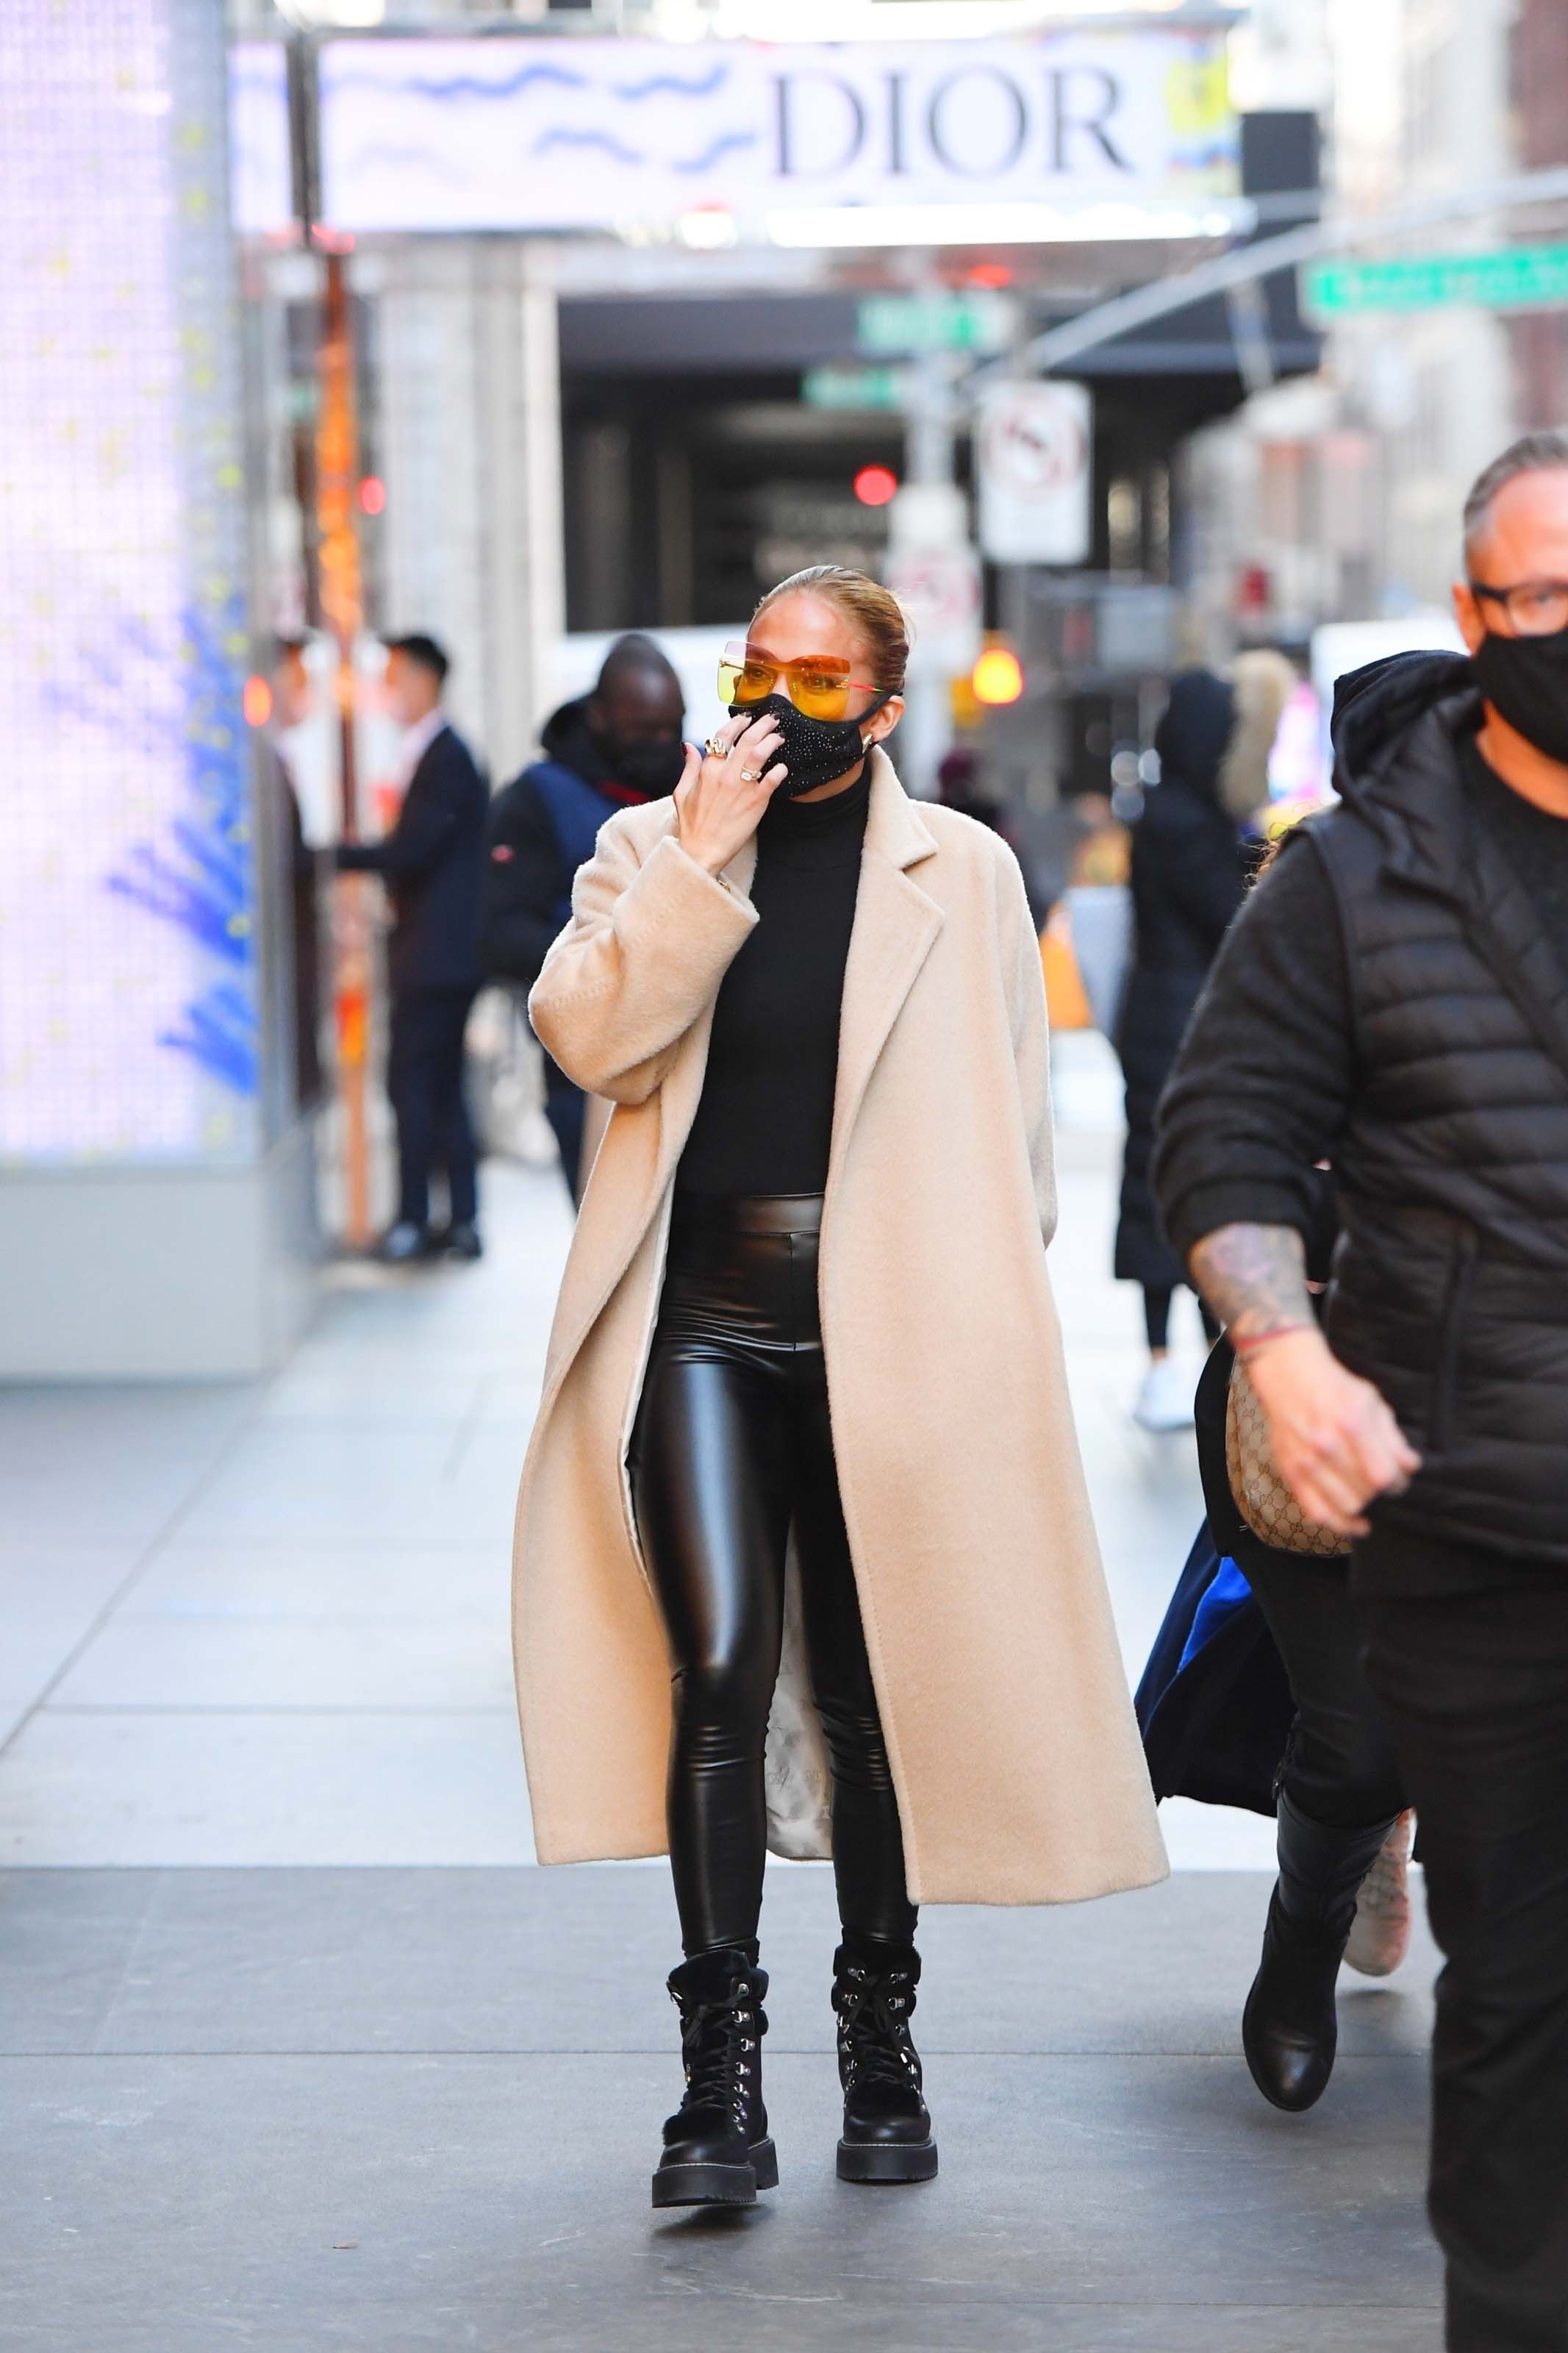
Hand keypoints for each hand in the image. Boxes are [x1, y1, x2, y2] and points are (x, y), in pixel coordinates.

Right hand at [673, 713, 787, 874]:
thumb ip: (689, 767)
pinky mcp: (755, 802)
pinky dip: (779, 770)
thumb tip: (688, 746)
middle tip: (772, 719)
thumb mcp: (682, 793)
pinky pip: (771, 779)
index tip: (747, 718)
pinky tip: (782, 767)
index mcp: (707, 770)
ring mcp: (741, 787)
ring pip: (760, 753)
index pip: (723, 736)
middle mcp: (724, 774)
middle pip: (746, 739)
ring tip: (779, 736)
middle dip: (762, 724)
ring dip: (772, 740)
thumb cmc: (691, 825)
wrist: (702, 851)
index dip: (738, 723)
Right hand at [1243, 1327, 1421, 1539]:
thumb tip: (1409, 1467)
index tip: (1400, 1477)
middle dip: (1382, 1492)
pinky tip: (1356, 1524)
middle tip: (1383, 1482)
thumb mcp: (1372, 1402)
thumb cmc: (1334, 1388)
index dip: (1399, 1482)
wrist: (1289, 1378)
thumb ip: (1392, 1437)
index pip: (1384, 1476)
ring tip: (1367, 1493)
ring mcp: (1306, 1461)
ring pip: (1346, 1506)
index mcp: (1352, 1424)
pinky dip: (1340, 1525)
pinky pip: (1317, 1512)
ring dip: (1364, 1505)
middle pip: (1367, 1493)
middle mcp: (1327, 1446)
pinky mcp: (1291, 1472)